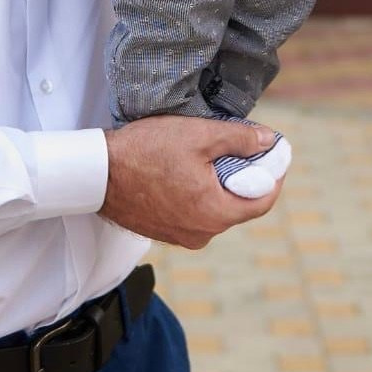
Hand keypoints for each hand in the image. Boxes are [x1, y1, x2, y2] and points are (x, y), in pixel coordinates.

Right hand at [100, 115, 282, 247]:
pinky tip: (187, 170)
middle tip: (242, 147)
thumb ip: (238, 139)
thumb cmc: (144, 152)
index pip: (263, 201)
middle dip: (246, 176)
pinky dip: (200, 193)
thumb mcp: (197, 135)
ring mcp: (182, 236)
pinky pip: (195, 213)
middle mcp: (202, 233)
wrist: (96, 173)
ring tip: (210, 155)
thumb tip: (268, 141)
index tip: (274, 154)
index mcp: (214, 213)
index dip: (274, 176)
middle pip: (239, 205)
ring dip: (221, 185)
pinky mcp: (165, 231)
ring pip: (216, 209)